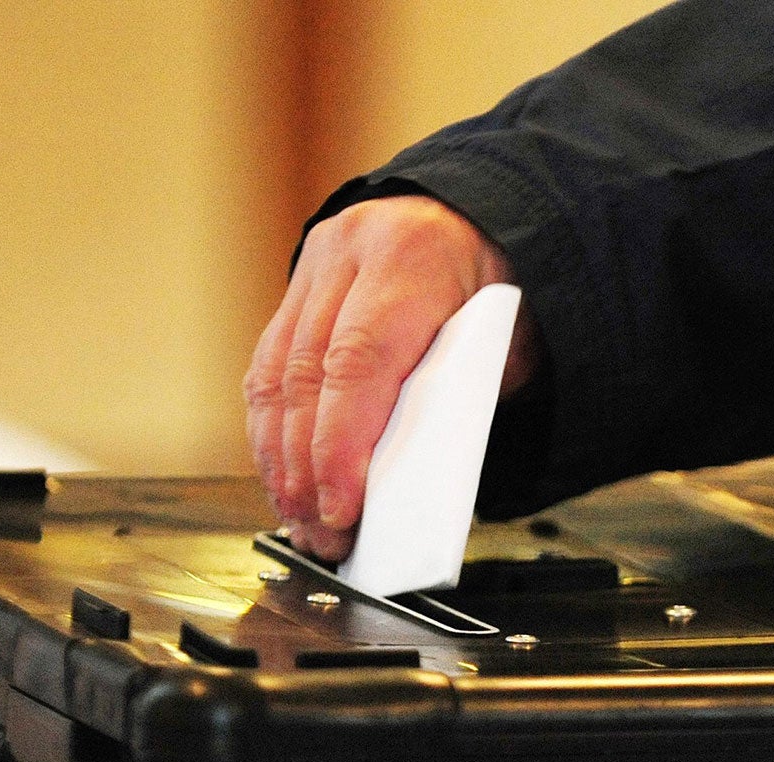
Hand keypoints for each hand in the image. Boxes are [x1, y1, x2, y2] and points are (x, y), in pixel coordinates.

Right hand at [244, 195, 540, 560]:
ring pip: (274, 375)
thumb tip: (407, 486)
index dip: (340, 447)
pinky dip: (272, 430)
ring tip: (300, 519)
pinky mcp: (297, 287)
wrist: (482, 215)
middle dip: (306, 470)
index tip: (341, 509)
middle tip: (321, 534)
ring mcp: (316, 265)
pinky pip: (269, 367)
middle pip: (306, 377)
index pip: (358, 364)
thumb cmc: (501, 288)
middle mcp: (350, 252)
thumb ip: (458, 402)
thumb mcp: (504, 344)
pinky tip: (283, 476)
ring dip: (280, 459)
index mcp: (411, 259)